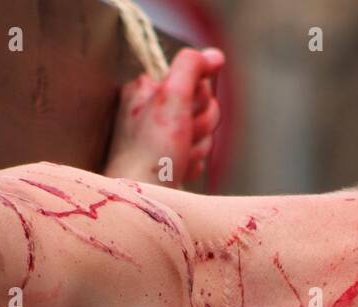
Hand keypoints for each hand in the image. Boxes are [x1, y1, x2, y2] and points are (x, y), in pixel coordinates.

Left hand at [105, 47, 223, 187]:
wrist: (143, 200)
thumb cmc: (151, 153)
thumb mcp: (171, 97)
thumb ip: (191, 66)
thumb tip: (214, 55)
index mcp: (146, 89)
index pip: (195, 78)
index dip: (199, 97)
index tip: (185, 113)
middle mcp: (151, 111)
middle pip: (203, 105)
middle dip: (200, 124)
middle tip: (182, 139)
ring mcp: (161, 138)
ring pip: (204, 131)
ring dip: (198, 146)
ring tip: (178, 159)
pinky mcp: (169, 161)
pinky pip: (198, 154)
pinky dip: (193, 163)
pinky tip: (178, 171)